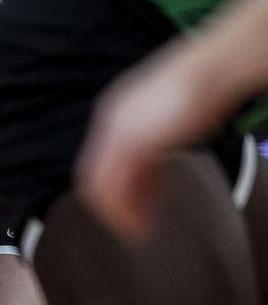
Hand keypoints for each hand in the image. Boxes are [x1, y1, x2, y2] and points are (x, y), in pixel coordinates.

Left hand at [76, 49, 218, 237]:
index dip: (111, 189)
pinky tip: (141, 224)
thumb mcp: (167, 117)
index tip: (134, 207)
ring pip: (101, 184)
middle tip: (130, 228)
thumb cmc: (199, 92)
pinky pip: (118, 184)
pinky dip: (125, 210)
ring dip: (117, 213)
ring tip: (136, 232)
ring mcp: (119, 131)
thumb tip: (155, 155)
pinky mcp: (135, 141)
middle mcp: (110, 122)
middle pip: (94, 175)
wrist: (210, 72)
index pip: (99, 160)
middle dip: (111, 205)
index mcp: (115, 114)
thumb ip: (155, 137)